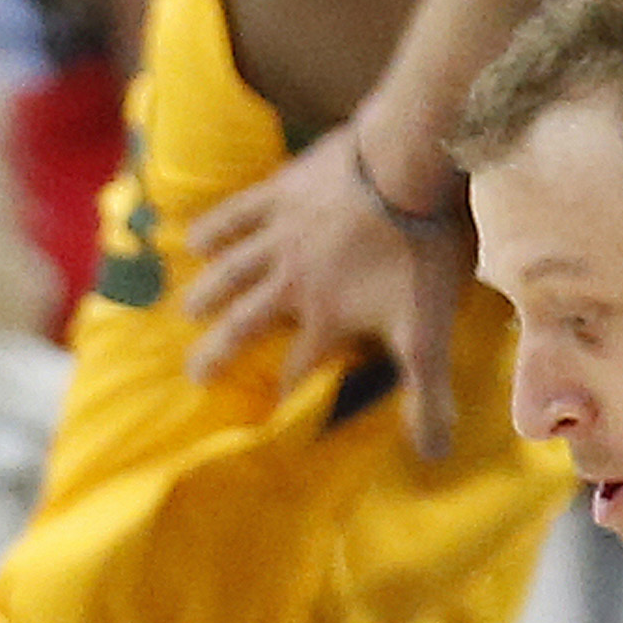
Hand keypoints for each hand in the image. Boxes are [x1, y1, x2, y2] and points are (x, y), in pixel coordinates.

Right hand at [177, 123, 474, 461]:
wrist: (405, 165)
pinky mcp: (281, 191)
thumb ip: (428, 395)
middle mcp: (291, 282)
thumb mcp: (429, 332)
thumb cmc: (417, 252)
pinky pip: (237, 213)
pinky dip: (214, 228)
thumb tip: (433, 457)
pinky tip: (195, 240)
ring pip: (233, 270)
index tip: (266, 417)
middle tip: (193, 374)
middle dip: (220, 353)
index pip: (299, 368)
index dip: (284, 394)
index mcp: (326, 318)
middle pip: (246, 324)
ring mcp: (281, 234)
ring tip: (189, 309)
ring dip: (210, 293)